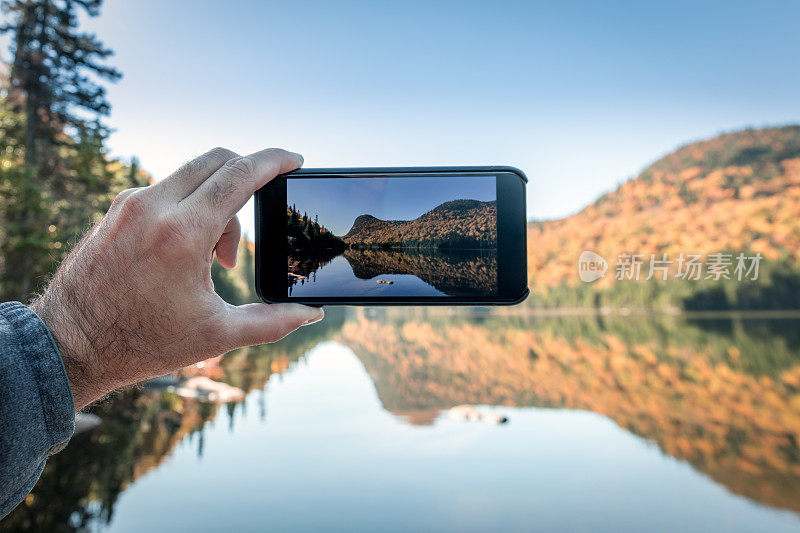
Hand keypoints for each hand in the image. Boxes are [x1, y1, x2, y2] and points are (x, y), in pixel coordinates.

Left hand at [31, 147, 322, 409]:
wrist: (70, 345)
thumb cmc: (142, 342)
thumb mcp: (216, 334)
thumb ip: (272, 322)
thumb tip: (311, 313)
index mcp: (182, 233)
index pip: (240, 173)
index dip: (275, 161)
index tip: (295, 160)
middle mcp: (153, 207)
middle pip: (218, 160)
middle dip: (248, 182)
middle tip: (248, 232)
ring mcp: (130, 204)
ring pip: (193, 175)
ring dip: (217, 202)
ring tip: (213, 258)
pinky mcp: (117, 209)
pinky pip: (167, 189)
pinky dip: (189, 207)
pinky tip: (185, 251)